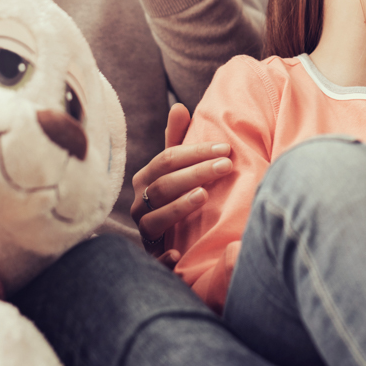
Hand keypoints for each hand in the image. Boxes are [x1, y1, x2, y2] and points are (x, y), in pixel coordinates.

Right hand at [129, 102, 231, 263]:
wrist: (165, 239)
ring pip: (155, 218)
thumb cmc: (174, 196)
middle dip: (195, 173)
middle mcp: (139, 203)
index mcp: (146, 178)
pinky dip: (164, 257)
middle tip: (225, 166)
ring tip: (203, 196)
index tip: (226, 148)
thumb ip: (176, 140)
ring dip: (179, 207)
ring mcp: (144, 230)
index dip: (196, 153)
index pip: (167, 160)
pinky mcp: (150, 256)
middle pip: (164, 185)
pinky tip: (178, 252)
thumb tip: (179, 106)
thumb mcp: (175, 169)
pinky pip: (153, 258)